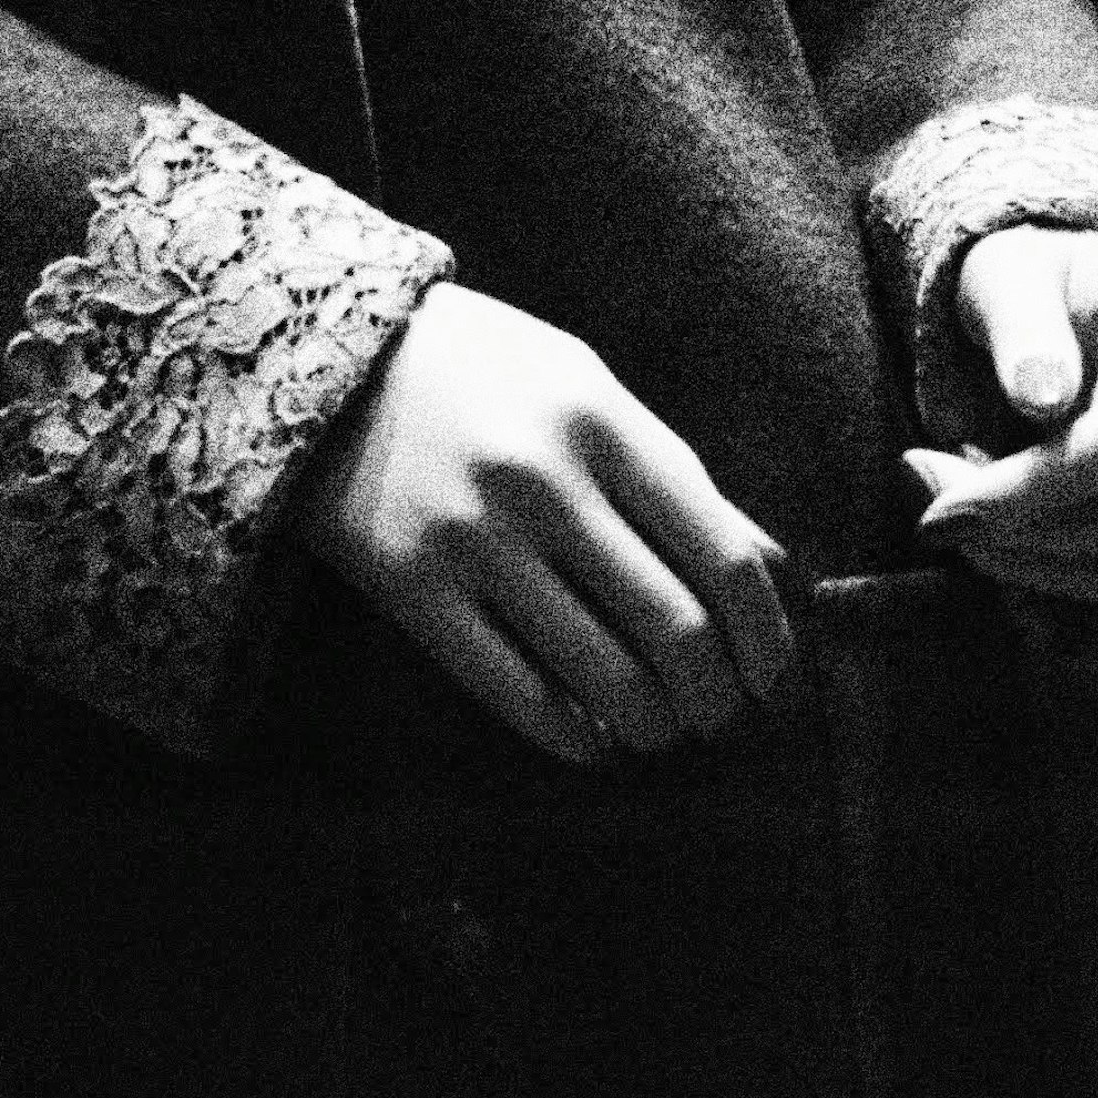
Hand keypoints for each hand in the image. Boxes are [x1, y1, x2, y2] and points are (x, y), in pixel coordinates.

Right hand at [294, 279, 797, 769]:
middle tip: (720, 716)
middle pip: (673, 628)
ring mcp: (476, 541)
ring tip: (661, 730)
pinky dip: (572, 736)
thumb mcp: (584, 385)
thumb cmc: (482, 367)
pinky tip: (593, 742)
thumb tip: (771, 564)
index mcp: (602, 421)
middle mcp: (545, 482)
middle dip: (715, 695)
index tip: (770, 675)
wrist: (327, 355)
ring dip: (652, 724)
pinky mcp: (414, 591)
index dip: (763, 634)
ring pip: (602, 675)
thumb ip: (673, 472)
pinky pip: (514, 691)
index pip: (721, 554)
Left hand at [904, 226, 1097, 605]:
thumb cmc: (1028, 276)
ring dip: (1018, 552)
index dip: (1034, 489)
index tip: (939, 512)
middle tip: (918, 476)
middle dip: (1010, 521)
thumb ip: (1022, 326)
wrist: (1064, 293)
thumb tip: (1041, 400)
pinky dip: (1043, 569)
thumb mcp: (1008, 274)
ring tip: (945, 494)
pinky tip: (989, 524)